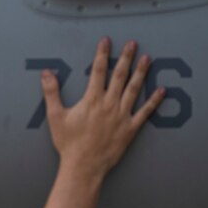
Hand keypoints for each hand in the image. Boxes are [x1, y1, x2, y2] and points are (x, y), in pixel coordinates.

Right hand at [42, 38, 164, 179]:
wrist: (83, 166)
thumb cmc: (69, 144)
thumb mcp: (55, 116)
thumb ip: (51, 93)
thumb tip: (46, 73)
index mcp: (92, 99)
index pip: (98, 70)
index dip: (103, 54)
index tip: (106, 41)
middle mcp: (109, 104)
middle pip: (120, 75)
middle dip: (126, 57)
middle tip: (133, 44)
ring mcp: (122, 116)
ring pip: (134, 89)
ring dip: (141, 72)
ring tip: (147, 59)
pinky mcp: (130, 129)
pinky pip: (145, 112)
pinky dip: (154, 101)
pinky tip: (161, 91)